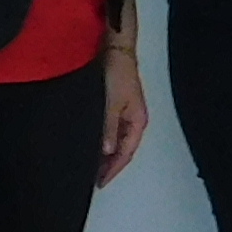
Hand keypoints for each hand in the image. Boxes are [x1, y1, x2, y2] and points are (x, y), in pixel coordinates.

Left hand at [98, 40, 150, 183]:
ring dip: (108, 154)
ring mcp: (127, 114)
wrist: (117, 50)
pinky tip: (95, 145)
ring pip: (118, 142)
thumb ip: (109, 128)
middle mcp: (135, 120)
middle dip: (111, 165)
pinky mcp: (119, 107)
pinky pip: (113, 132)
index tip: (101, 182)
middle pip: (124, 150)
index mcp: (137, 122)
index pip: (126, 153)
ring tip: (93, 166)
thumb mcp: (111, 103)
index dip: (113, 169)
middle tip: (95, 179)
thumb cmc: (117, 73)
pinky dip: (106, 142)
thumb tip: (107, 151)